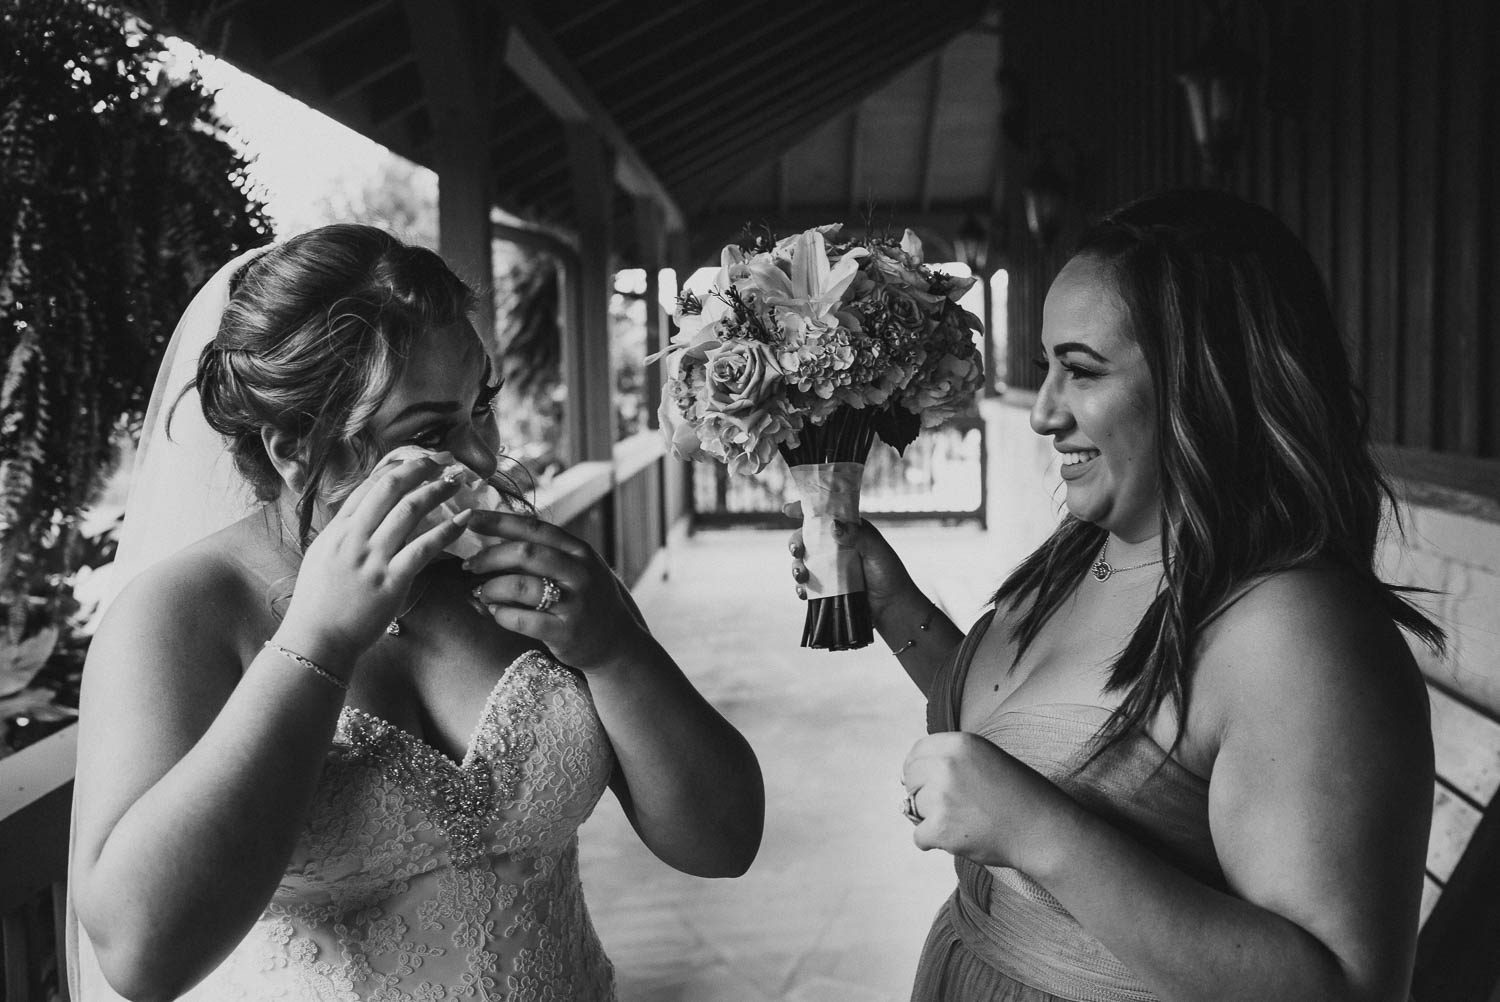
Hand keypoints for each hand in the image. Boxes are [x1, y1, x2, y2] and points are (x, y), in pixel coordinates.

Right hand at [277, 453, 471, 668]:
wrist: (315, 640)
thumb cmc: (319, 604)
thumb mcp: (321, 558)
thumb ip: (343, 535)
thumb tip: (363, 516)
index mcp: (337, 531)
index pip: (368, 487)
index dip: (395, 468)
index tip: (416, 459)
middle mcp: (354, 539)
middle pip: (389, 489)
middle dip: (418, 469)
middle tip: (442, 461)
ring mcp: (372, 559)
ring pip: (409, 511)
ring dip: (436, 492)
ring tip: (456, 483)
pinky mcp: (391, 581)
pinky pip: (424, 548)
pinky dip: (447, 531)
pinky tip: (465, 519)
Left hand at [462, 512, 652, 672]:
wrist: (617, 642)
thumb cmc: (585, 599)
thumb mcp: (575, 567)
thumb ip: (545, 550)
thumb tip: (494, 532)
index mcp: (579, 551)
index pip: (534, 527)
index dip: (499, 521)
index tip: (470, 518)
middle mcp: (579, 573)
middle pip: (526, 553)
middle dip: (490, 556)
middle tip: (470, 565)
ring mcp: (575, 603)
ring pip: (521, 586)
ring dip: (492, 588)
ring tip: (482, 593)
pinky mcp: (566, 632)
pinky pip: (522, 620)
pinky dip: (501, 615)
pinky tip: (497, 613)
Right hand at [784, 503, 918, 618]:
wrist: (892, 607)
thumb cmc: (889, 574)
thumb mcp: (876, 550)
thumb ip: (857, 535)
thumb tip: (834, 525)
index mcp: (849, 531)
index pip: (825, 516)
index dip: (805, 510)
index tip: (788, 510)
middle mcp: (836, 547)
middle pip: (807, 538)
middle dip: (796, 541)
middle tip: (796, 549)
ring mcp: (829, 568)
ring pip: (803, 562)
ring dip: (796, 566)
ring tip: (801, 575)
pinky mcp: (826, 588)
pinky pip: (807, 585)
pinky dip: (801, 588)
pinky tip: (804, 592)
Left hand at [901, 731, 1061, 869]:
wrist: (1041, 829)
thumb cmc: (1018, 795)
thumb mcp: (986, 758)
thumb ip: (951, 759)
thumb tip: (905, 776)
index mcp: (960, 744)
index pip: (917, 752)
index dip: (918, 769)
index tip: (927, 782)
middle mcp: (947, 765)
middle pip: (910, 778)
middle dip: (923, 793)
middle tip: (950, 806)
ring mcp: (943, 796)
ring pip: (914, 808)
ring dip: (932, 818)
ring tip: (964, 821)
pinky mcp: (941, 828)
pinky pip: (919, 836)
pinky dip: (933, 841)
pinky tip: (957, 838)